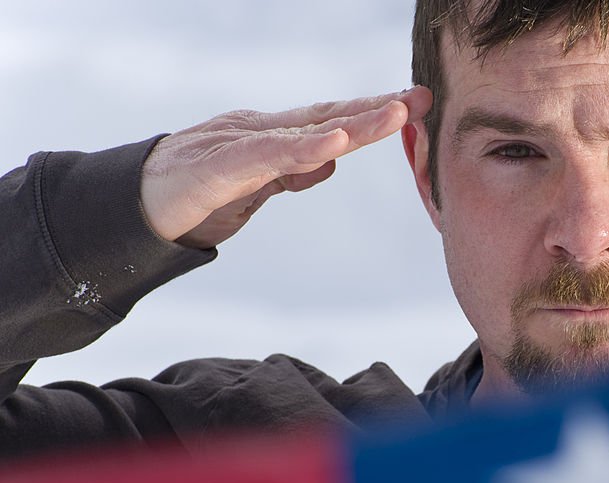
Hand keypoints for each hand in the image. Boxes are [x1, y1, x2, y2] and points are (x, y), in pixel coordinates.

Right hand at [140, 87, 431, 248]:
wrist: (135, 206)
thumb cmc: (197, 194)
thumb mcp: (257, 185)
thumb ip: (292, 172)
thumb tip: (332, 162)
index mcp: (274, 138)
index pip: (332, 120)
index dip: (374, 113)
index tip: (414, 105)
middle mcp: (262, 131)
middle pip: (329, 117)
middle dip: (378, 108)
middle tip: (420, 98)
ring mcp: (241, 144)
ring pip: (307, 130)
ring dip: (355, 121)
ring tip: (395, 114)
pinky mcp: (220, 167)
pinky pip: (268, 156)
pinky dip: (304, 148)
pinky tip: (336, 143)